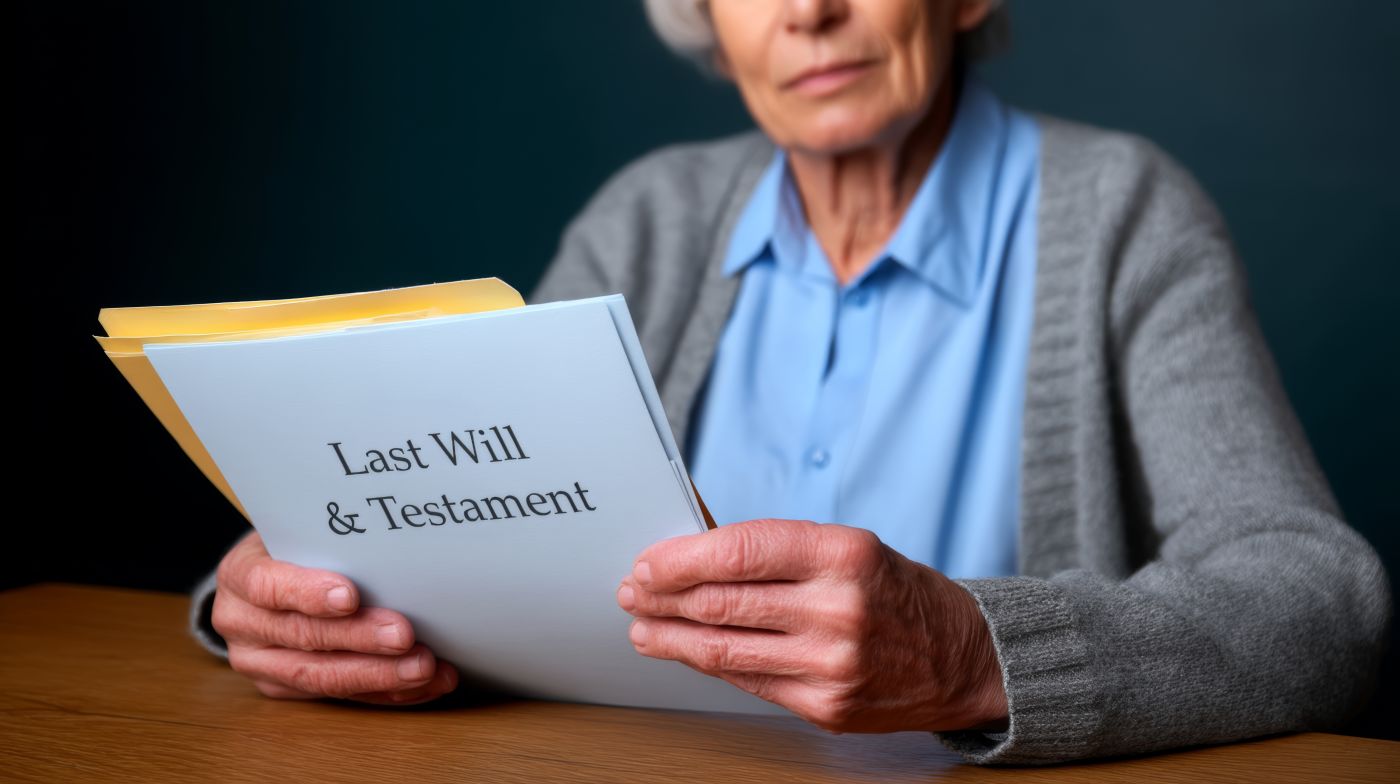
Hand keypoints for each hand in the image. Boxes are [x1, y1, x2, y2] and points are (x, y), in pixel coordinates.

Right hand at [212, 530, 458, 704]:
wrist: (265, 579)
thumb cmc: (295, 548)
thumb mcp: (301, 533)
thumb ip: (332, 545)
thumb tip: (392, 554)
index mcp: (239, 576)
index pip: (267, 586)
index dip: (309, 593)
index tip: (350, 597)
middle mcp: (241, 623)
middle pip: (302, 636)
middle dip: (359, 639)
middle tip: (404, 636)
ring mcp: (258, 662)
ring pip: (319, 676)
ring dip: (379, 675)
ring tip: (422, 668)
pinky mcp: (283, 688)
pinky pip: (339, 697)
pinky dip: (386, 692)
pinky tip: (423, 684)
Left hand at [616, 518, 1007, 733]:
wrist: (961, 657)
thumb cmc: (894, 593)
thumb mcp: (847, 547)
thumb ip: (776, 550)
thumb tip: (693, 552)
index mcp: (844, 554)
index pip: (739, 550)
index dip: (681, 558)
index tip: (649, 561)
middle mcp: (838, 609)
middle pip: (723, 602)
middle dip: (664, 597)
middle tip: (634, 591)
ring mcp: (831, 664)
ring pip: (725, 649)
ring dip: (671, 637)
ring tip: (643, 627)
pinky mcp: (825, 707)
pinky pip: (748, 682)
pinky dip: (708, 664)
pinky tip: (685, 653)